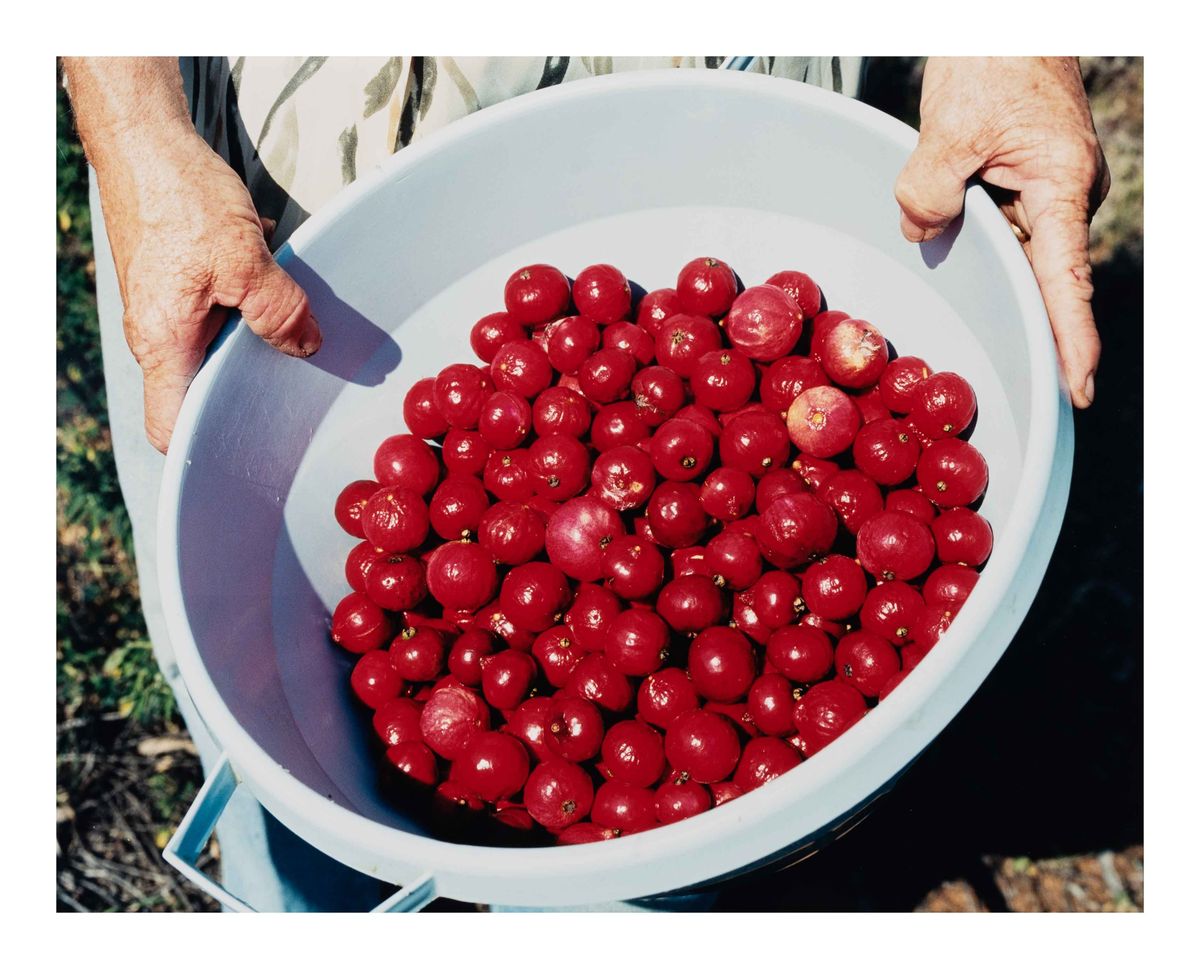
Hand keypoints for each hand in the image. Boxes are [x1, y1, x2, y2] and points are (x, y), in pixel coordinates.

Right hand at [95, 126, 321, 450]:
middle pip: (198, 388)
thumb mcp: (246, 260)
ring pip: (212, 345)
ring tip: (292, 325)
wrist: (146, 140)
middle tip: (293, 386)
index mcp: (163, 341)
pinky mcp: (176, 281)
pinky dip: (245, 301)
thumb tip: (307, 347)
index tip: (247, 449)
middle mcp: (156, 332)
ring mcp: (164, 307)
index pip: (167, 425)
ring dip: (252, 336)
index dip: (202, 446)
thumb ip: (279, 312)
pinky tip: (272, 280)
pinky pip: (214, 310)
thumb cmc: (180, 197)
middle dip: (245, 387)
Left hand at [894, 57, 1108, 408]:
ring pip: (1009, 245)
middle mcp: (1064, 196)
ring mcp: (1048, 190)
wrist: (1005, 25)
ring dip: (978, 244)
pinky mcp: (1028, 183)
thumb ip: (928, 191)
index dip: (1071, 337)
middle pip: (1034, 270)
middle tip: (998, 335)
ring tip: (960, 201)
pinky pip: (1000, 223)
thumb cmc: (992, 62)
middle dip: (1009, 298)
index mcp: (1062, 184)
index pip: (1066, 278)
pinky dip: (975, 226)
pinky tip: (955, 209)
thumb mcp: (948, 128)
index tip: (1076, 385)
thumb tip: (923, 236)